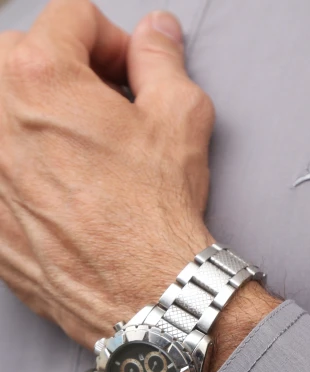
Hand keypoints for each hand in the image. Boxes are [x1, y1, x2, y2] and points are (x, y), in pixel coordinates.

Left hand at [0, 0, 214, 348]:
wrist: (145, 293)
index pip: (68, 19)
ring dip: (33, 116)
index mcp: (41, 78)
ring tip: (76, 150)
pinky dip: (19, 168)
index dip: (111, 41)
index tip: (128, 74)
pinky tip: (58, 190)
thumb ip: (160, 62)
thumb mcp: (179, 121)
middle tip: (101, 109)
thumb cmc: (157, 214)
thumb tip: (156, 34)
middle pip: (18, 57)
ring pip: (0, 113)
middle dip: (61, 70)